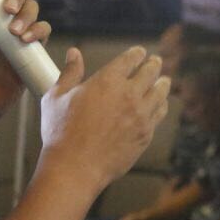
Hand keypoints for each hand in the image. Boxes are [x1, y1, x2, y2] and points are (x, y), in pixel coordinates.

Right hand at [35, 46, 169, 191]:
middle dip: (154, 64)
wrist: (75, 167)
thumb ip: (70, 72)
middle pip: (151, 72)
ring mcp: (141, 115)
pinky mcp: (145, 134)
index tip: (140, 53)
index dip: (137, 53)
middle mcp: (129, 94)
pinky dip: (161, 105)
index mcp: (108, 80)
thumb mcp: (56, 97)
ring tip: (164, 81)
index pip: (131, 59)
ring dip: (162, 83)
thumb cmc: (61, 133)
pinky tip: (159, 104)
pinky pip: (160, 113)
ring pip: (160, 92)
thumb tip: (74, 53)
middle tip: (155, 62)